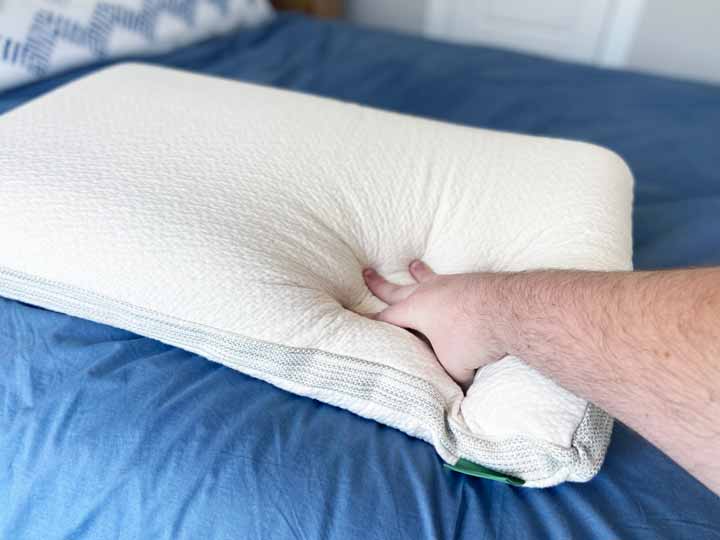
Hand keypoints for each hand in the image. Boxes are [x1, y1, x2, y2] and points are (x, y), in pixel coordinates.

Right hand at [363, 260, 508, 388]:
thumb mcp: (455, 366)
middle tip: (366, 272)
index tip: (357, 317)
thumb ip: (449, 376)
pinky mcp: (473, 281)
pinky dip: (448, 283)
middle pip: (399, 288)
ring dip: (419, 273)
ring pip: (429, 278)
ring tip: (413, 264)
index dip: (371, 320)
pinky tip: (456, 283)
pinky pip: (453, 282)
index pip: (386, 317)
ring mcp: (452, 283)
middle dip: (381, 284)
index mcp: (415, 310)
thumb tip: (456, 394)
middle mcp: (429, 292)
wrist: (509, 309)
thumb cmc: (472, 337)